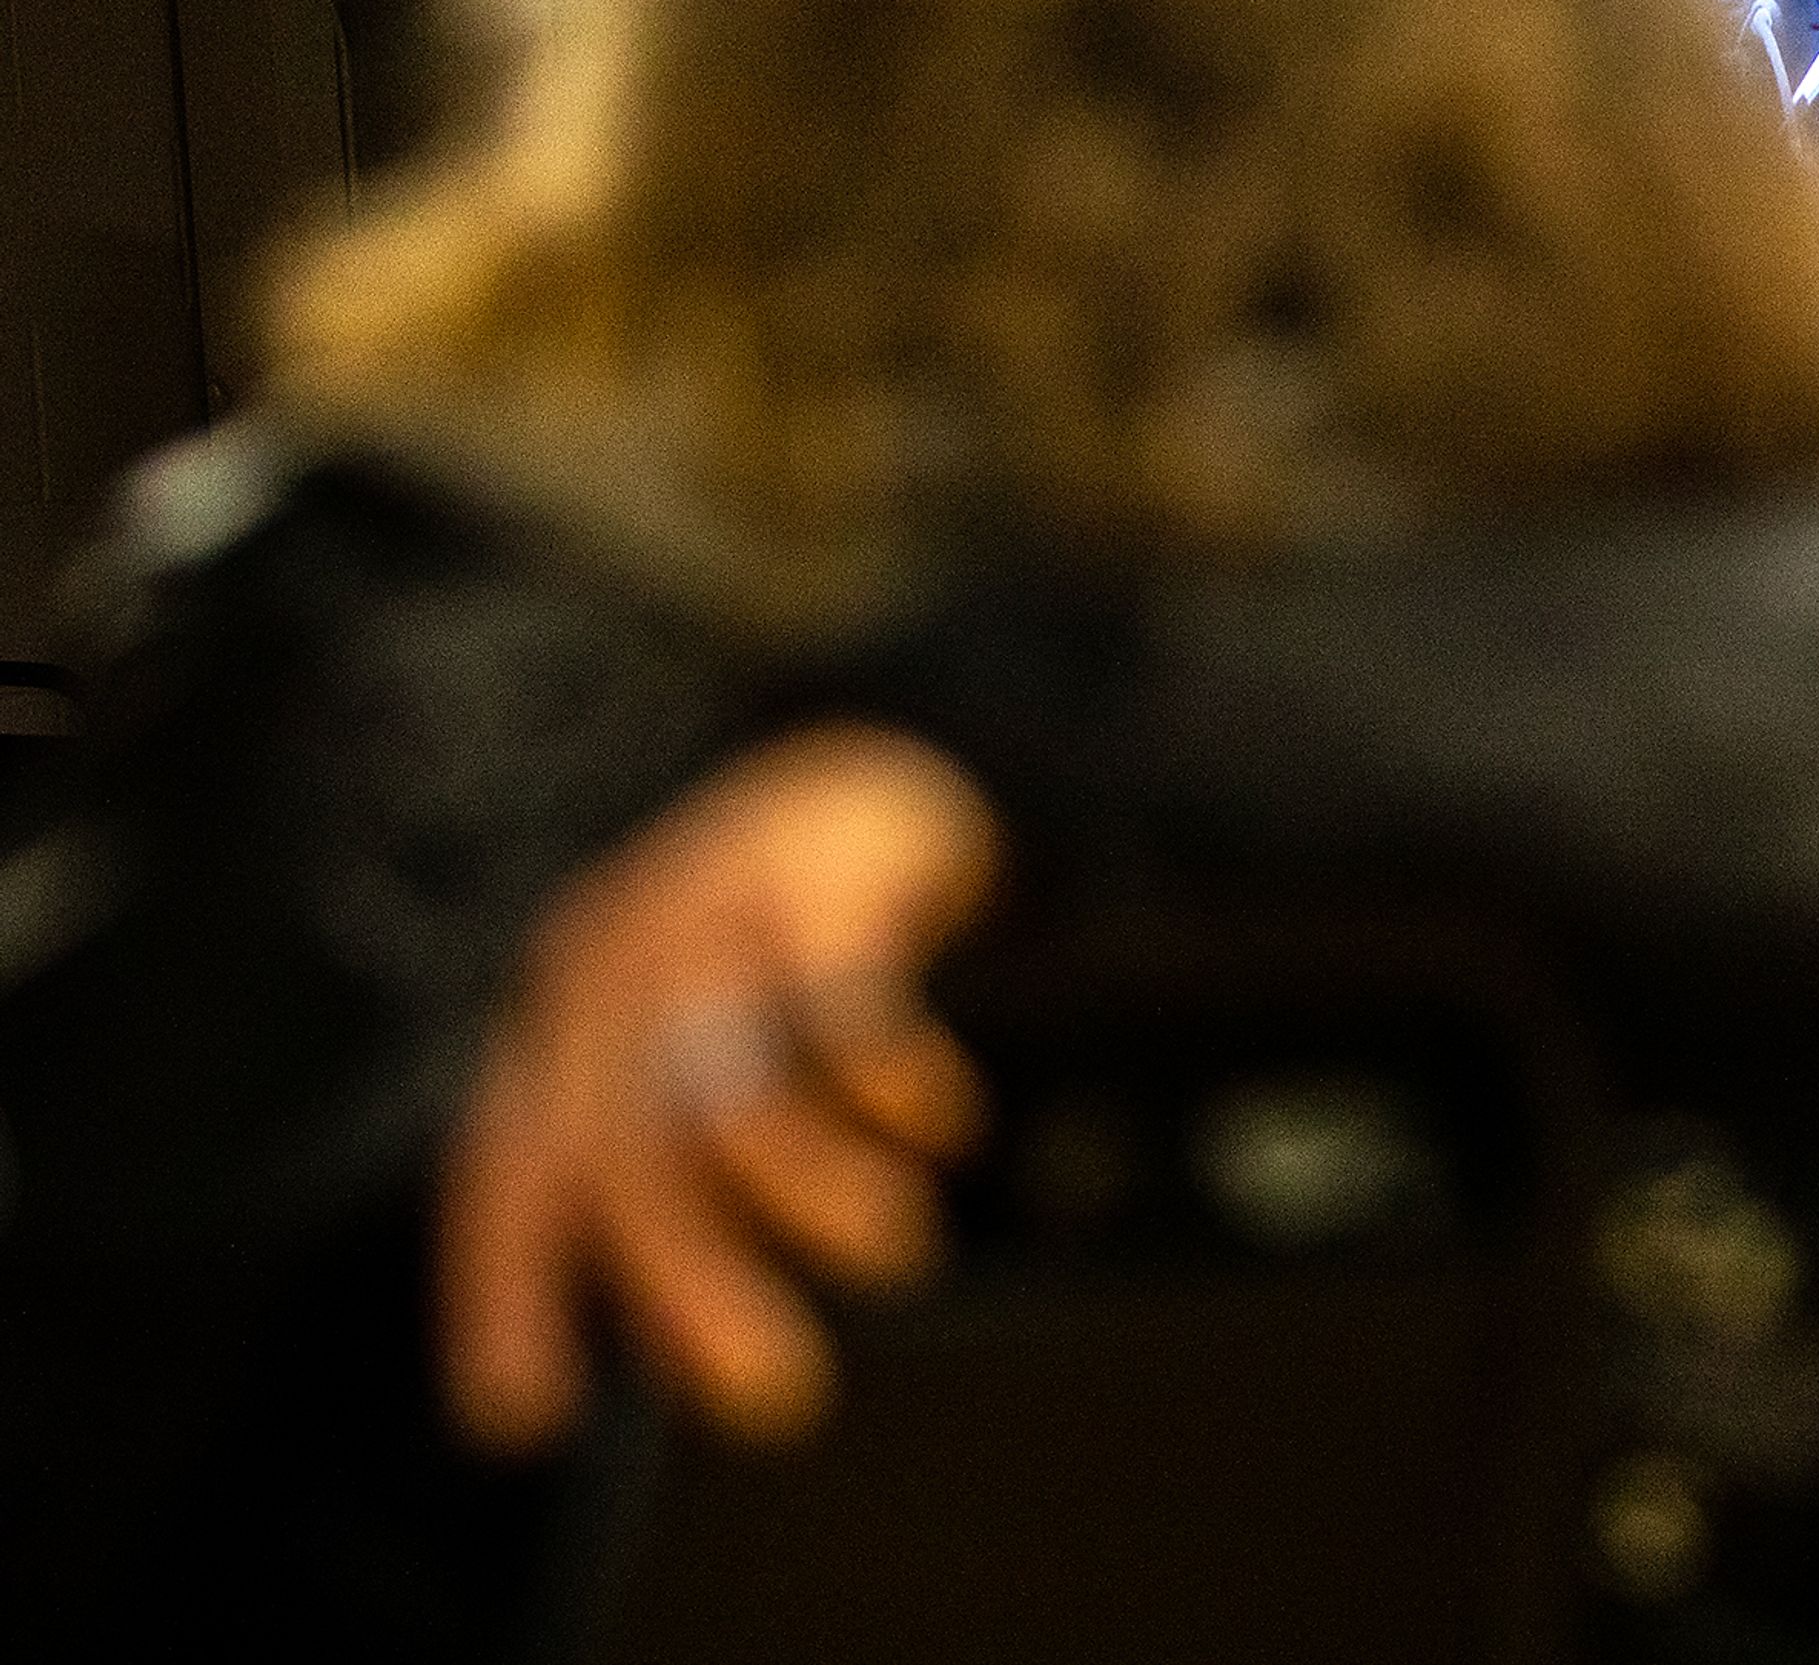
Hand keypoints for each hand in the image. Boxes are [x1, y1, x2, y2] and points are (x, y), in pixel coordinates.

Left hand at [440, 724, 1002, 1452]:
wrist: (870, 773)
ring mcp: (717, 917)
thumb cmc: (774, 963)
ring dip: (811, 1191)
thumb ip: (691, 1202)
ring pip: (727, 1083)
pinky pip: (839, 992)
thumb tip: (703, 1378)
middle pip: (627, 1153)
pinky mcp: (828, 878)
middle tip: (781, 1398)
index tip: (527, 1417)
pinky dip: (888, 1073)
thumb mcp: (706, 1073)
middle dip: (695, 1286)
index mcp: (563, 1030)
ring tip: (898, 1251)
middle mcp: (616, 973)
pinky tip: (943, 1122)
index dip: (503, 1291)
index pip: (507, 1170)